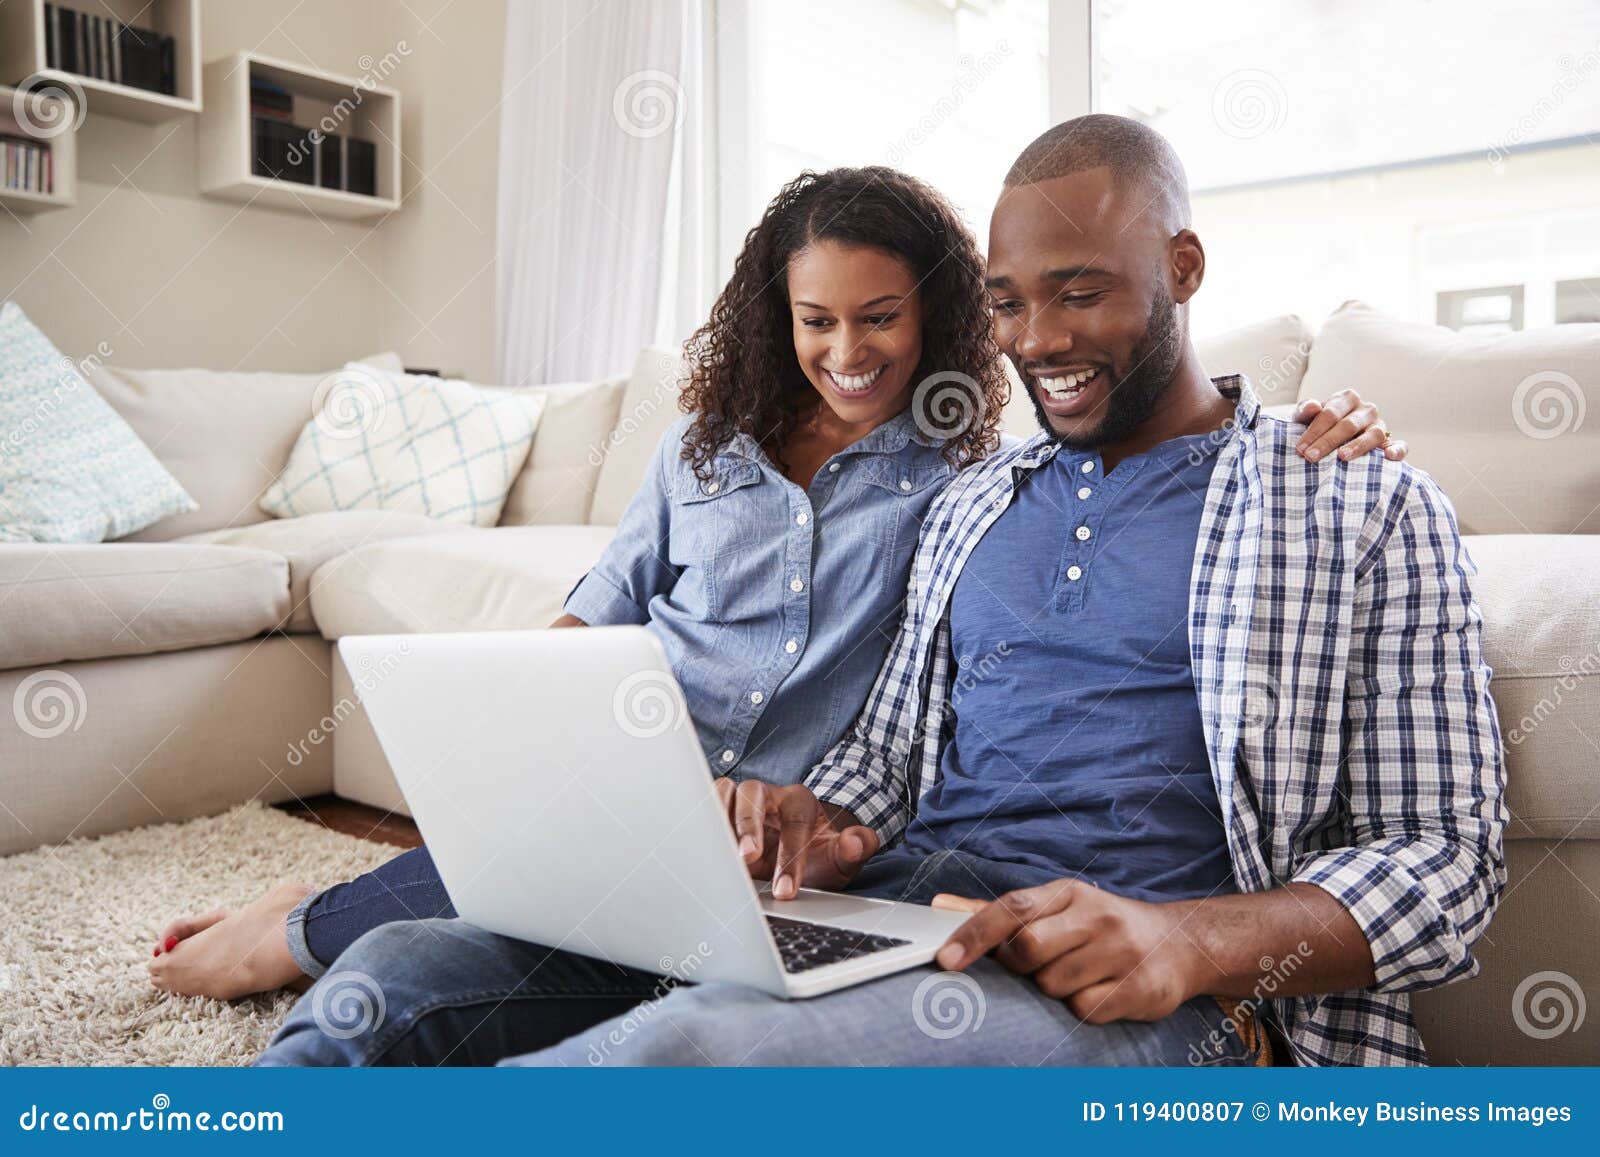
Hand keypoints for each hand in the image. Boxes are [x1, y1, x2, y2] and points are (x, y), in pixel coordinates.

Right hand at [714, 780, 878, 898]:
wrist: (798, 857)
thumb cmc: (817, 857)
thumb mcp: (840, 858)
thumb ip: (856, 848)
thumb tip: (856, 841)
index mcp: (801, 801)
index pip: (796, 820)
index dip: (791, 856)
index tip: (786, 889)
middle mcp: (769, 795)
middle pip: (753, 792)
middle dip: (749, 825)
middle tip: (747, 859)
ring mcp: (741, 801)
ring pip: (725, 791)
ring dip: (719, 818)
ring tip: (719, 851)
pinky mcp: (719, 812)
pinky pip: (704, 804)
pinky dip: (701, 821)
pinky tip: (701, 849)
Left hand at [931, 881, 1203, 1023]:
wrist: (1180, 943)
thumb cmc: (1102, 926)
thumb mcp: (1057, 907)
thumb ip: (998, 912)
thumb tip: (939, 906)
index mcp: (1069, 892)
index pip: (1012, 906)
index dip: (974, 933)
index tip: (946, 960)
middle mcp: (1097, 915)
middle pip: (1029, 949)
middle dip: (1020, 967)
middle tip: (1034, 968)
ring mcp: (1121, 951)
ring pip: (1054, 985)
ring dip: (1052, 990)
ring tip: (1076, 977)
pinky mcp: (1140, 987)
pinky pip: (1085, 1010)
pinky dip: (1081, 1009)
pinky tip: (1098, 993)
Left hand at [1294, 389, 1407, 461]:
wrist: (1328, 438)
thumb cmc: (1316, 427)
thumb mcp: (1305, 417)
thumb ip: (1305, 411)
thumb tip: (1313, 407)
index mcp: (1347, 398)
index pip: (1330, 413)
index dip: (1314, 431)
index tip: (1301, 449)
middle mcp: (1366, 410)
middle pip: (1349, 425)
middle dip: (1328, 441)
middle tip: (1311, 457)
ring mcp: (1380, 425)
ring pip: (1374, 434)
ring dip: (1358, 446)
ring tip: (1342, 457)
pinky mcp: (1390, 442)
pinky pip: (1399, 445)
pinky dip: (1398, 450)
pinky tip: (1389, 456)